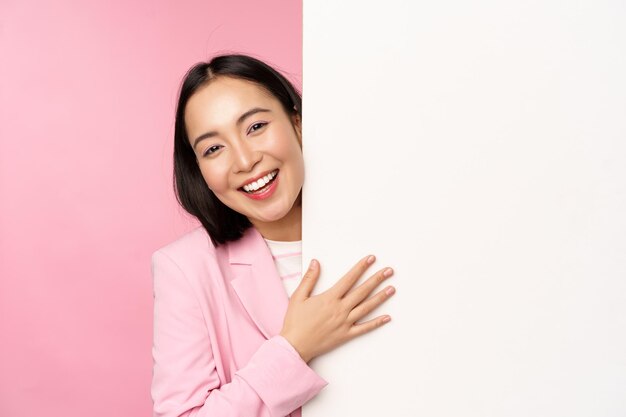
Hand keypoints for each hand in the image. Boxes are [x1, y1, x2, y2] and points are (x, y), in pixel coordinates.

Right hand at [279, 255, 394, 362]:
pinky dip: (376, 323)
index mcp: (329, 298)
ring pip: (367, 307)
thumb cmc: (295, 321)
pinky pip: (364, 328)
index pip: (349, 279)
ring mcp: (345, 323)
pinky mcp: (346, 335)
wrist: (294, 345)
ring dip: (380, 297)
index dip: (361, 267)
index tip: (371, 259)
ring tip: (392, 288)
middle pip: (362, 291)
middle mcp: (340, 309)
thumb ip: (309, 278)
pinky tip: (387, 317)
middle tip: (389, 271)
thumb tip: (315, 262)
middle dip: (377, 279)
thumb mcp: (298, 297)